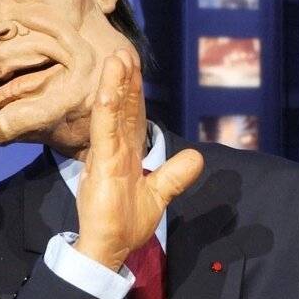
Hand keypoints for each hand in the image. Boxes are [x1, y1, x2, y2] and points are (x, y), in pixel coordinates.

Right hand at [74, 49, 203, 269]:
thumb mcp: (158, 195)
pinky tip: (107, 91)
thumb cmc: (124, 224)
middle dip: (124, 79)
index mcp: (127, 154)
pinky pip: (104, 134)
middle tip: (124, 50)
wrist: (108, 248)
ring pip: (111, 113)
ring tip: (116, 58)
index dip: (134, 90)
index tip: (134, 65)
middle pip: (123, 108)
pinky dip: (106, 111)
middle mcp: (115, 150)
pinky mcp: (101, 167)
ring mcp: (107, 156)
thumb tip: (198, 157)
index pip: (134, 115)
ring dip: (114, 85)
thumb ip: (175, 175)